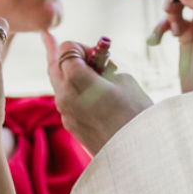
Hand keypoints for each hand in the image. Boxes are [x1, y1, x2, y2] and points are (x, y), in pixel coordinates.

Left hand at [43, 31, 151, 154]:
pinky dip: (75, 92)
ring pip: (59, 84)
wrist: (138, 153)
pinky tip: (90, 92)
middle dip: (62, 54)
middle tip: (54, 40)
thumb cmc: (135, 112)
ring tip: (89, 71)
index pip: (66, 49)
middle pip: (54, 65)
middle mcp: (64, 96)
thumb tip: (94, 70)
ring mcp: (65, 113)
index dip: (82, 46)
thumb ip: (102, 68)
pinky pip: (67, 101)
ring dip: (70, 74)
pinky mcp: (71, 126)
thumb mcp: (123, 79)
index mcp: (75, 79)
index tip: (99, 54)